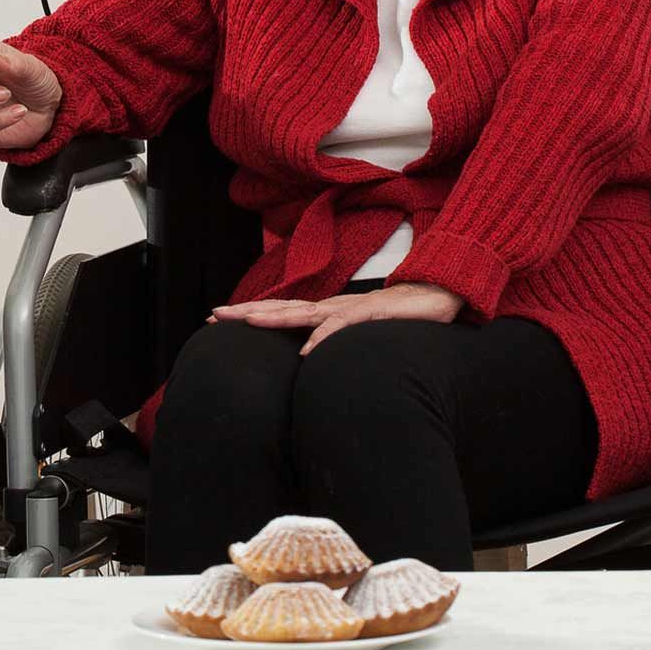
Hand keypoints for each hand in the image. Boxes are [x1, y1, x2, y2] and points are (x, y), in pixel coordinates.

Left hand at [210, 283, 465, 354]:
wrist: (436, 295)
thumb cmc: (394, 316)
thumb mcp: (357, 330)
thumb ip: (334, 337)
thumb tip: (306, 355)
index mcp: (325, 311)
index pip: (280, 312)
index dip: (248, 313)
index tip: (216, 318)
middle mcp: (331, 307)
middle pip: (282, 309)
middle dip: (246, 312)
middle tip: (214, 316)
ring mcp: (349, 309)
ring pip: (305, 314)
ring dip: (275, 318)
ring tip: (247, 323)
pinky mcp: (371, 315)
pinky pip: (343, 327)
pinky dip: (324, 338)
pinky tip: (307, 352)